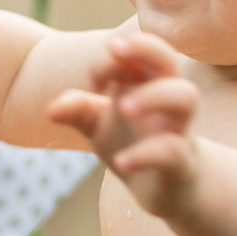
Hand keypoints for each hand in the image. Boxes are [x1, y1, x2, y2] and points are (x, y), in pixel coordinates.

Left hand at [45, 30, 201, 216]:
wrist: (164, 188)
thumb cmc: (132, 143)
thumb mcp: (97, 125)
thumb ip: (77, 110)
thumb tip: (51, 110)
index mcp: (146, 82)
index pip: (137, 50)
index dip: (112, 57)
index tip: (94, 82)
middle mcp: (167, 98)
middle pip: (168, 59)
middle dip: (145, 47)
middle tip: (114, 48)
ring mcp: (177, 127)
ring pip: (185, 96)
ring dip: (153, 95)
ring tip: (123, 107)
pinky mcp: (182, 161)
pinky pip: (172, 150)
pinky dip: (145, 155)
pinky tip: (121, 162)